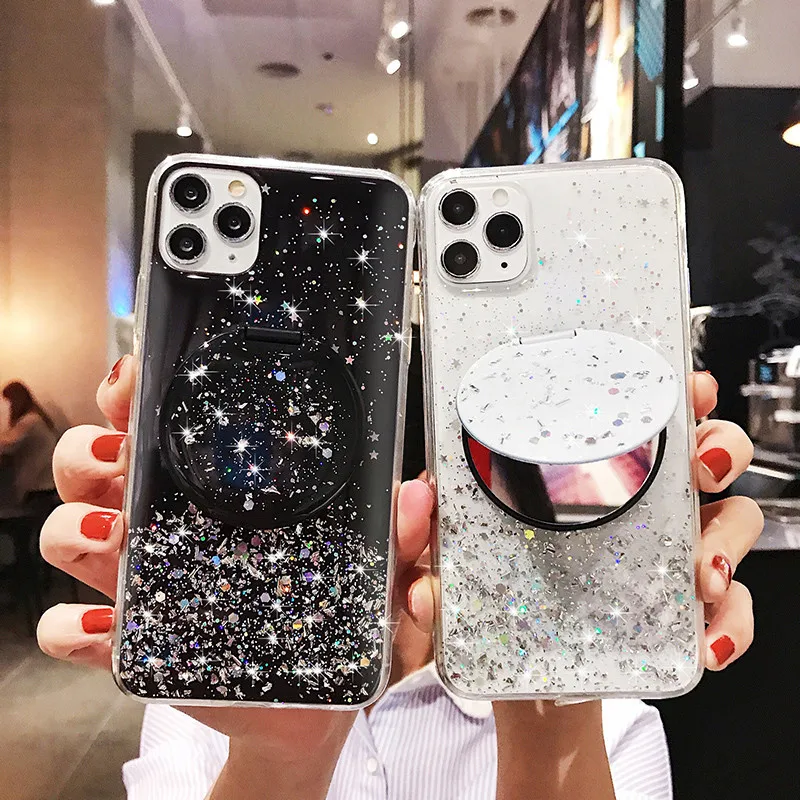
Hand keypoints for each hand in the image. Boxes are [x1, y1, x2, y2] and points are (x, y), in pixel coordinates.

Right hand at [36, 355, 434, 796]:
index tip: (140, 379)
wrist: (312, 713)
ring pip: (72, 533)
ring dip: (77, 526)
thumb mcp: (379, 584)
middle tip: (119, 451)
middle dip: (93, 447)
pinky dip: (72, 626)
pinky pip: (70, 630)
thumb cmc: (339, 631)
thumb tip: (416, 498)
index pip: (170, 431)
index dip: (142, 398)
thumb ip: (402, 543)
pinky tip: (105, 627)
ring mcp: (143, 585)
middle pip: (100, 466)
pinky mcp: (130, 647)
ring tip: (115, 533)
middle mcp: (170, 528)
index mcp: (224, 497)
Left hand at [403, 372, 761, 799]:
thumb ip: (421, 530)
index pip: (634, 416)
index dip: (669, 392)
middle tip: (699, 465)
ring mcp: (664, 554)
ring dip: (726, 540)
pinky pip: (730, 607)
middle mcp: (636, 504)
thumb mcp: (447, 557)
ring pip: (731, 521)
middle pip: (703, 454)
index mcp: (583, 475)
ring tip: (699, 574)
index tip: (683, 384)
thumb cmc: (488, 597)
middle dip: (717, 447)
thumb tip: (415, 497)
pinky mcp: (677, 610)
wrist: (518, 674)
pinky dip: (729, 620)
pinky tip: (705, 638)